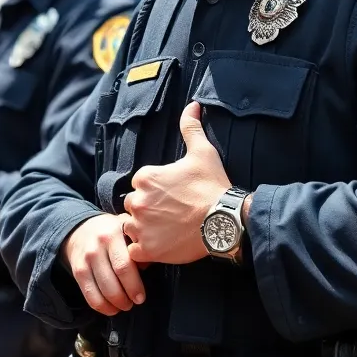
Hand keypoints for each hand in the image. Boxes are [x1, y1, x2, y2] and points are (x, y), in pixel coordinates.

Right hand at [63, 212, 145, 315]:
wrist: (82, 228)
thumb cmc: (112, 232)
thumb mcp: (126, 230)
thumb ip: (137, 246)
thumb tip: (147, 266)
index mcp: (112, 236)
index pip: (123, 265)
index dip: (133, 285)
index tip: (141, 297)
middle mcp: (96, 248)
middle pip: (112, 282)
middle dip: (125, 298)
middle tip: (135, 302)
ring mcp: (85, 260)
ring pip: (101, 291)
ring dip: (115, 305)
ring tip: (125, 305)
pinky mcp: (77, 271)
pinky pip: (89, 295)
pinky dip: (102, 307)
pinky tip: (111, 308)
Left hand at [121, 101, 230, 264]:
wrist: (225, 219)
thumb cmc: (212, 186)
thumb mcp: (202, 152)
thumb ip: (191, 127)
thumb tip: (193, 105)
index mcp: (145, 177)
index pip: (139, 185)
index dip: (154, 192)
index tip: (170, 197)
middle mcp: (138, 201)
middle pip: (133, 206)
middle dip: (146, 210)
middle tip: (169, 215)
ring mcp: (141, 226)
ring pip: (131, 227)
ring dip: (142, 230)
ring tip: (165, 231)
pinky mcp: (147, 249)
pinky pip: (134, 251)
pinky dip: (143, 251)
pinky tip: (160, 246)